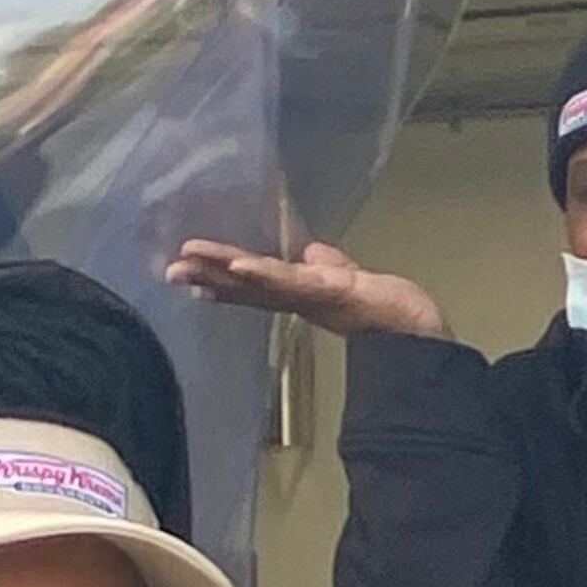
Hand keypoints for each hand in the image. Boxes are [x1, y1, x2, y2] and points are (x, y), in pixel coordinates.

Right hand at [165, 234, 448, 344]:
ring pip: (257, 281)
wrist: (418, 335)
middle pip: (244, 285)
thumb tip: (311, 251)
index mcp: (300, 294)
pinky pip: (289, 280)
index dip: (222, 279)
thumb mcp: (350, 279)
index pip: (253, 285)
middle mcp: (298, 298)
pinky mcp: (327, 289)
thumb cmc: (389, 311)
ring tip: (187, 262)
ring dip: (221, 271)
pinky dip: (262, 273)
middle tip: (169, 269)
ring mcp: (309, 295)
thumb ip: (328, 265)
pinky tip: (239, 265)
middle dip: (206, 276)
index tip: (189, 272)